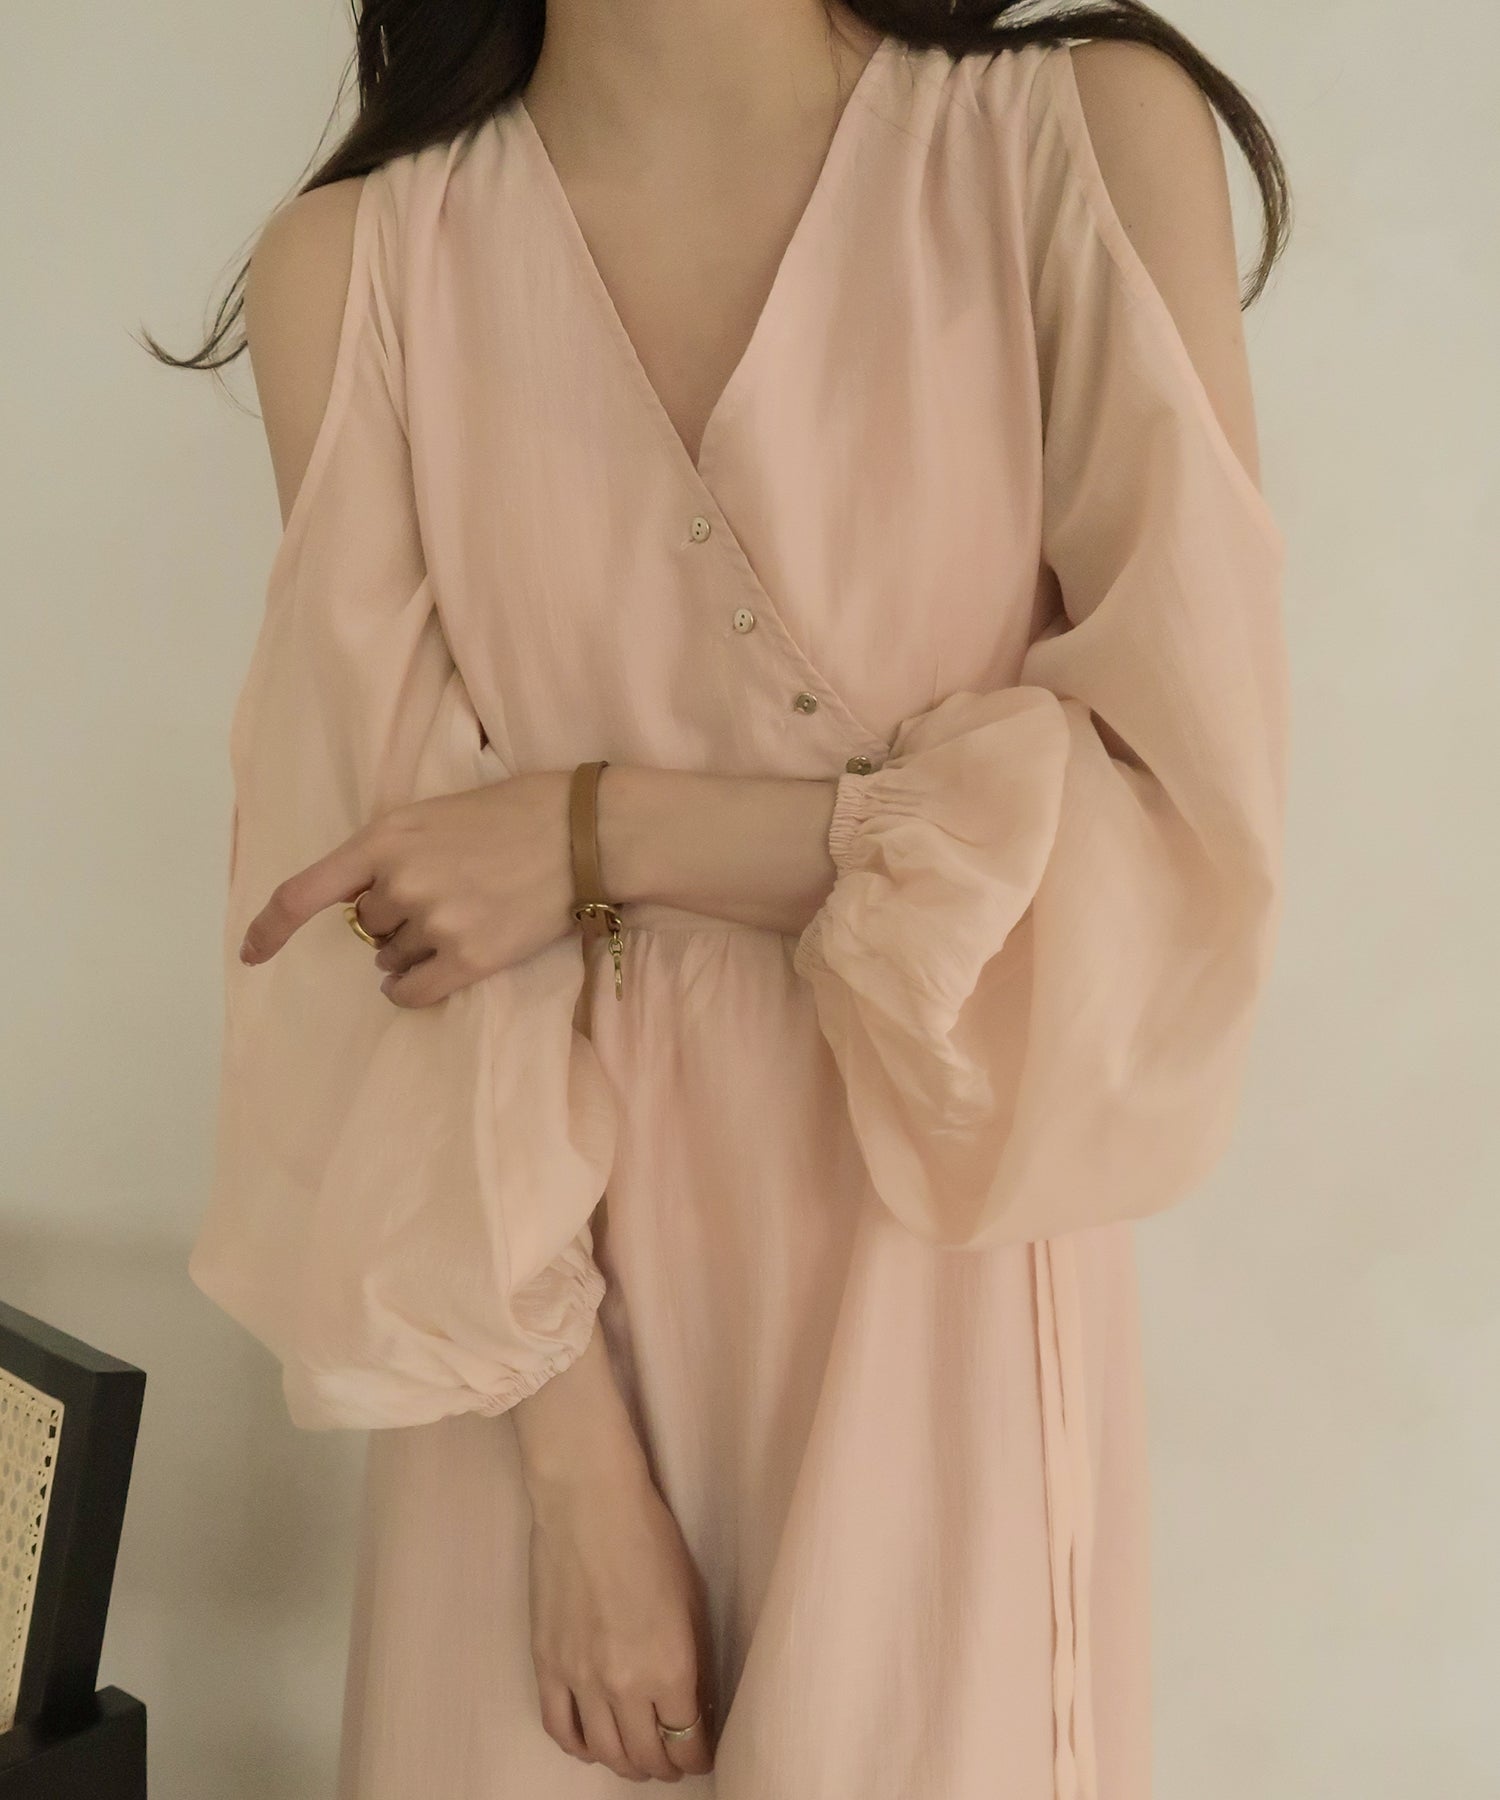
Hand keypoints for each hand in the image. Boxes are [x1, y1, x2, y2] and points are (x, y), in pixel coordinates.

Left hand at [236, 771, 575, 1005]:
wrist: (584, 835)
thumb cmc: (517, 814)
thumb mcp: (437, 812)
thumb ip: (394, 850)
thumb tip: (369, 902)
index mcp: (385, 837)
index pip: (304, 892)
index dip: (269, 927)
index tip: (251, 954)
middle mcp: (401, 882)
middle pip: (365, 927)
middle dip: (390, 920)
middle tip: (440, 897)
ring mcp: (434, 922)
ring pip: (391, 959)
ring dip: (412, 950)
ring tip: (463, 917)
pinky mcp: (469, 957)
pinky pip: (413, 990)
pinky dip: (412, 988)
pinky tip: (429, 974)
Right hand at [526, 1462, 716, 1781]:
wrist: (587, 1503)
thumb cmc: (649, 1537)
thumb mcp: (690, 1598)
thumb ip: (690, 1657)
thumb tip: (690, 1699)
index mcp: (670, 1666)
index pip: (686, 1740)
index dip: (696, 1757)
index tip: (702, 1755)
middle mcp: (624, 1685)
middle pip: (645, 1755)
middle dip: (664, 1767)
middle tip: (672, 1762)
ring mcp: (580, 1679)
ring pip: (604, 1752)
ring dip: (625, 1765)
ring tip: (636, 1760)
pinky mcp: (546, 1665)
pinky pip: (560, 1728)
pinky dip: (579, 1748)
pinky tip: (592, 1745)